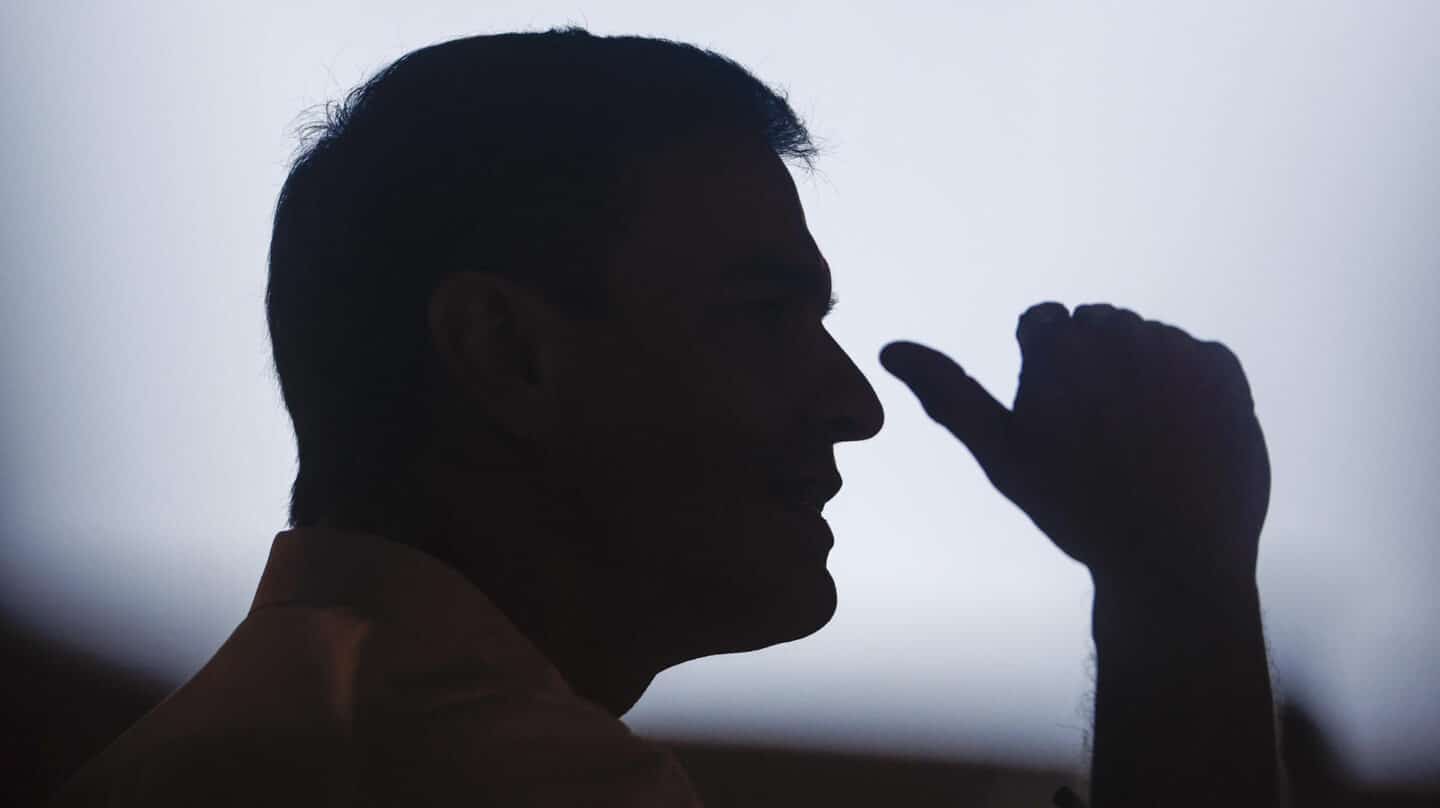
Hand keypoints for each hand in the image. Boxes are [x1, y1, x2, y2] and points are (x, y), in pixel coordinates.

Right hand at [880, 302, 1269, 587]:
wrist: (1172, 559)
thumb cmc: (1075, 508)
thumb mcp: (999, 453)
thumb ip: (947, 390)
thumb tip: (891, 347)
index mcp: (1058, 346)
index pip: (1045, 321)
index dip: (1046, 369)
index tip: (1058, 418)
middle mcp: (1119, 333)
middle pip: (1098, 324)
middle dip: (1094, 364)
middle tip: (1099, 434)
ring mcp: (1177, 349)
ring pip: (1147, 339)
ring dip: (1141, 374)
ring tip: (1141, 441)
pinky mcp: (1224, 369)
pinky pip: (1197, 357)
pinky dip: (1188, 387)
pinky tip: (1178, 437)